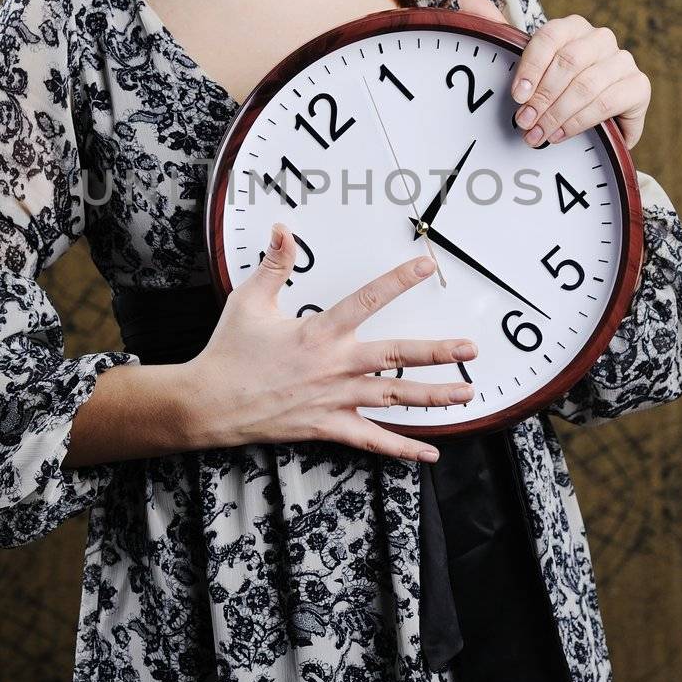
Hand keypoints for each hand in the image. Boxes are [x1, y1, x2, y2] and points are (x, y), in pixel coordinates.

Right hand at [181, 223, 478, 462]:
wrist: (210, 403)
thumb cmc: (229, 352)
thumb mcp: (250, 301)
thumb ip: (274, 264)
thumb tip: (283, 229)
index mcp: (320, 332)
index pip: (369, 299)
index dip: (399, 280)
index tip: (426, 266)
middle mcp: (336, 365)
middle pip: (398, 356)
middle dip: (439, 352)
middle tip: (470, 348)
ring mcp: (336, 399)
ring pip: (396, 398)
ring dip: (435, 397)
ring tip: (467, 394)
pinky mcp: (329, 426)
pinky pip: (373, 441)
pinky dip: (402, 448)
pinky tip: (429, 452)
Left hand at [455, 0, 650, 149]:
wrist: (589, 125)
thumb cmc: (552, 89)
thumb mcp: (523, 63)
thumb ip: (496, 29)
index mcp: (572, 27)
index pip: (550, 36)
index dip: (531, 67)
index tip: (516, 96)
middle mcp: (600, 38)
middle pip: (569, 62)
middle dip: (543, 97)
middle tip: (524, 123)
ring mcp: (622, 61)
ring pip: (587, 85)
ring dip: (558, 114)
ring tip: (538, 135)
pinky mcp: (638, 86)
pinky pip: (609, 101)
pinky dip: (581, 121)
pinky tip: (562, 135)